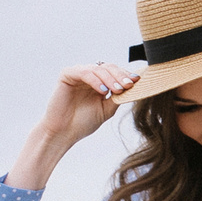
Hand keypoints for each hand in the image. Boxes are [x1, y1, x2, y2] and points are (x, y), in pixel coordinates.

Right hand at [7, 62, 133, 189]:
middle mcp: (89, 75)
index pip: (115, 72)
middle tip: (129, 85)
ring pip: (98, 69)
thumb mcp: (107, 109)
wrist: (64, 133)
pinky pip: (84, 72)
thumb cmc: (83, 122)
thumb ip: (118, 97)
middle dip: (120, 76)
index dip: (126, 75)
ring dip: (110, 79)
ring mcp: (78, 73)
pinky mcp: (67, 75)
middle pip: (108, 67)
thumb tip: (135, 88)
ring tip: (118, 90)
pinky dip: (95, 80)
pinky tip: (102, 90)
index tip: (138, 81)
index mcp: (99, 81)